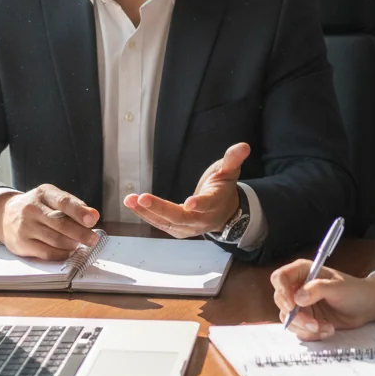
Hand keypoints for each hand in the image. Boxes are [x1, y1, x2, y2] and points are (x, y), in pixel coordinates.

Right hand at [0, 185, 100, 259]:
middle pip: (61, 224)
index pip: (63, 202)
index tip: (93, 219)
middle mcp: (32, 209)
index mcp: (44, 193)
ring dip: (72, 244)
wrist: (5, 215)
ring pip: (56, 241)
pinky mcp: (22, 244)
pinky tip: (68, 251)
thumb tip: (93, 216)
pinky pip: (48, 253)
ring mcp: (25, 227)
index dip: (80, 212)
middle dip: (81, 233)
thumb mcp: (52, 198)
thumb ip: (73, 206)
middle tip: (93, 239)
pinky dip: (62, 254)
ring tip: (78, 243)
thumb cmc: (38, 206)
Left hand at [123, 142, 250, 237]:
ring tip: (130, 199)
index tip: (189, 203)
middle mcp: (201, 220)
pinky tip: (131, 203)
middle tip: (142, 198)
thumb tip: (244, 146)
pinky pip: (159, 222)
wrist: (223, 212)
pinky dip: (145, 214)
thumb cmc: (223, 188)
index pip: (207, 205)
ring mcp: (187, 227)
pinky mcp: (176, 229)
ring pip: (165, 222)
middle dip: (160, 209)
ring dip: (146, 212)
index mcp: (215, 204)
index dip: (200, 205)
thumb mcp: (229, 172)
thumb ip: (233, 159)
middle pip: (180, 217)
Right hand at [270, 260, 374, 341]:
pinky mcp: (306, 319)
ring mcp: (301, 305)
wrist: (366, 306)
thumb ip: (317, 289)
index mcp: (303, 272)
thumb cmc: (354, 290)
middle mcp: (298, 287)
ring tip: (326, 327)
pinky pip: (299, 330)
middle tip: (314, 323)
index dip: (281, 291)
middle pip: (281, 301)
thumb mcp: (338, 287)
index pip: (280, 278)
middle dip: (297, 317)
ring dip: (306, 328)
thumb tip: (298, 297)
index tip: (292, 306)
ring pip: (289, 319)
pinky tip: (328, 330)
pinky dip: (312, 334)